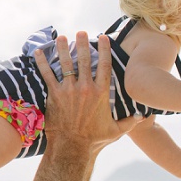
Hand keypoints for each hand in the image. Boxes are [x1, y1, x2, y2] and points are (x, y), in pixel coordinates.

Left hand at [32, 33, 144, 153]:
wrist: (73, 147)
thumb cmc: (95, 140)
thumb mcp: (116, 130)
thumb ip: (130, 122)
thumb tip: (142, 116)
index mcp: (101, 93)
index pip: (105, 65)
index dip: (104, 49)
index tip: (103, 37)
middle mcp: (86, 88)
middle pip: (85, 60)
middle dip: (82, 44)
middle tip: (80, 32)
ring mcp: (69, 90)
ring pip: (66, 64)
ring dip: (63, 49)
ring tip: (61, 38)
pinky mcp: (55, 95)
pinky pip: (47, 75)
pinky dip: (42, 63)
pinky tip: (38, 53)